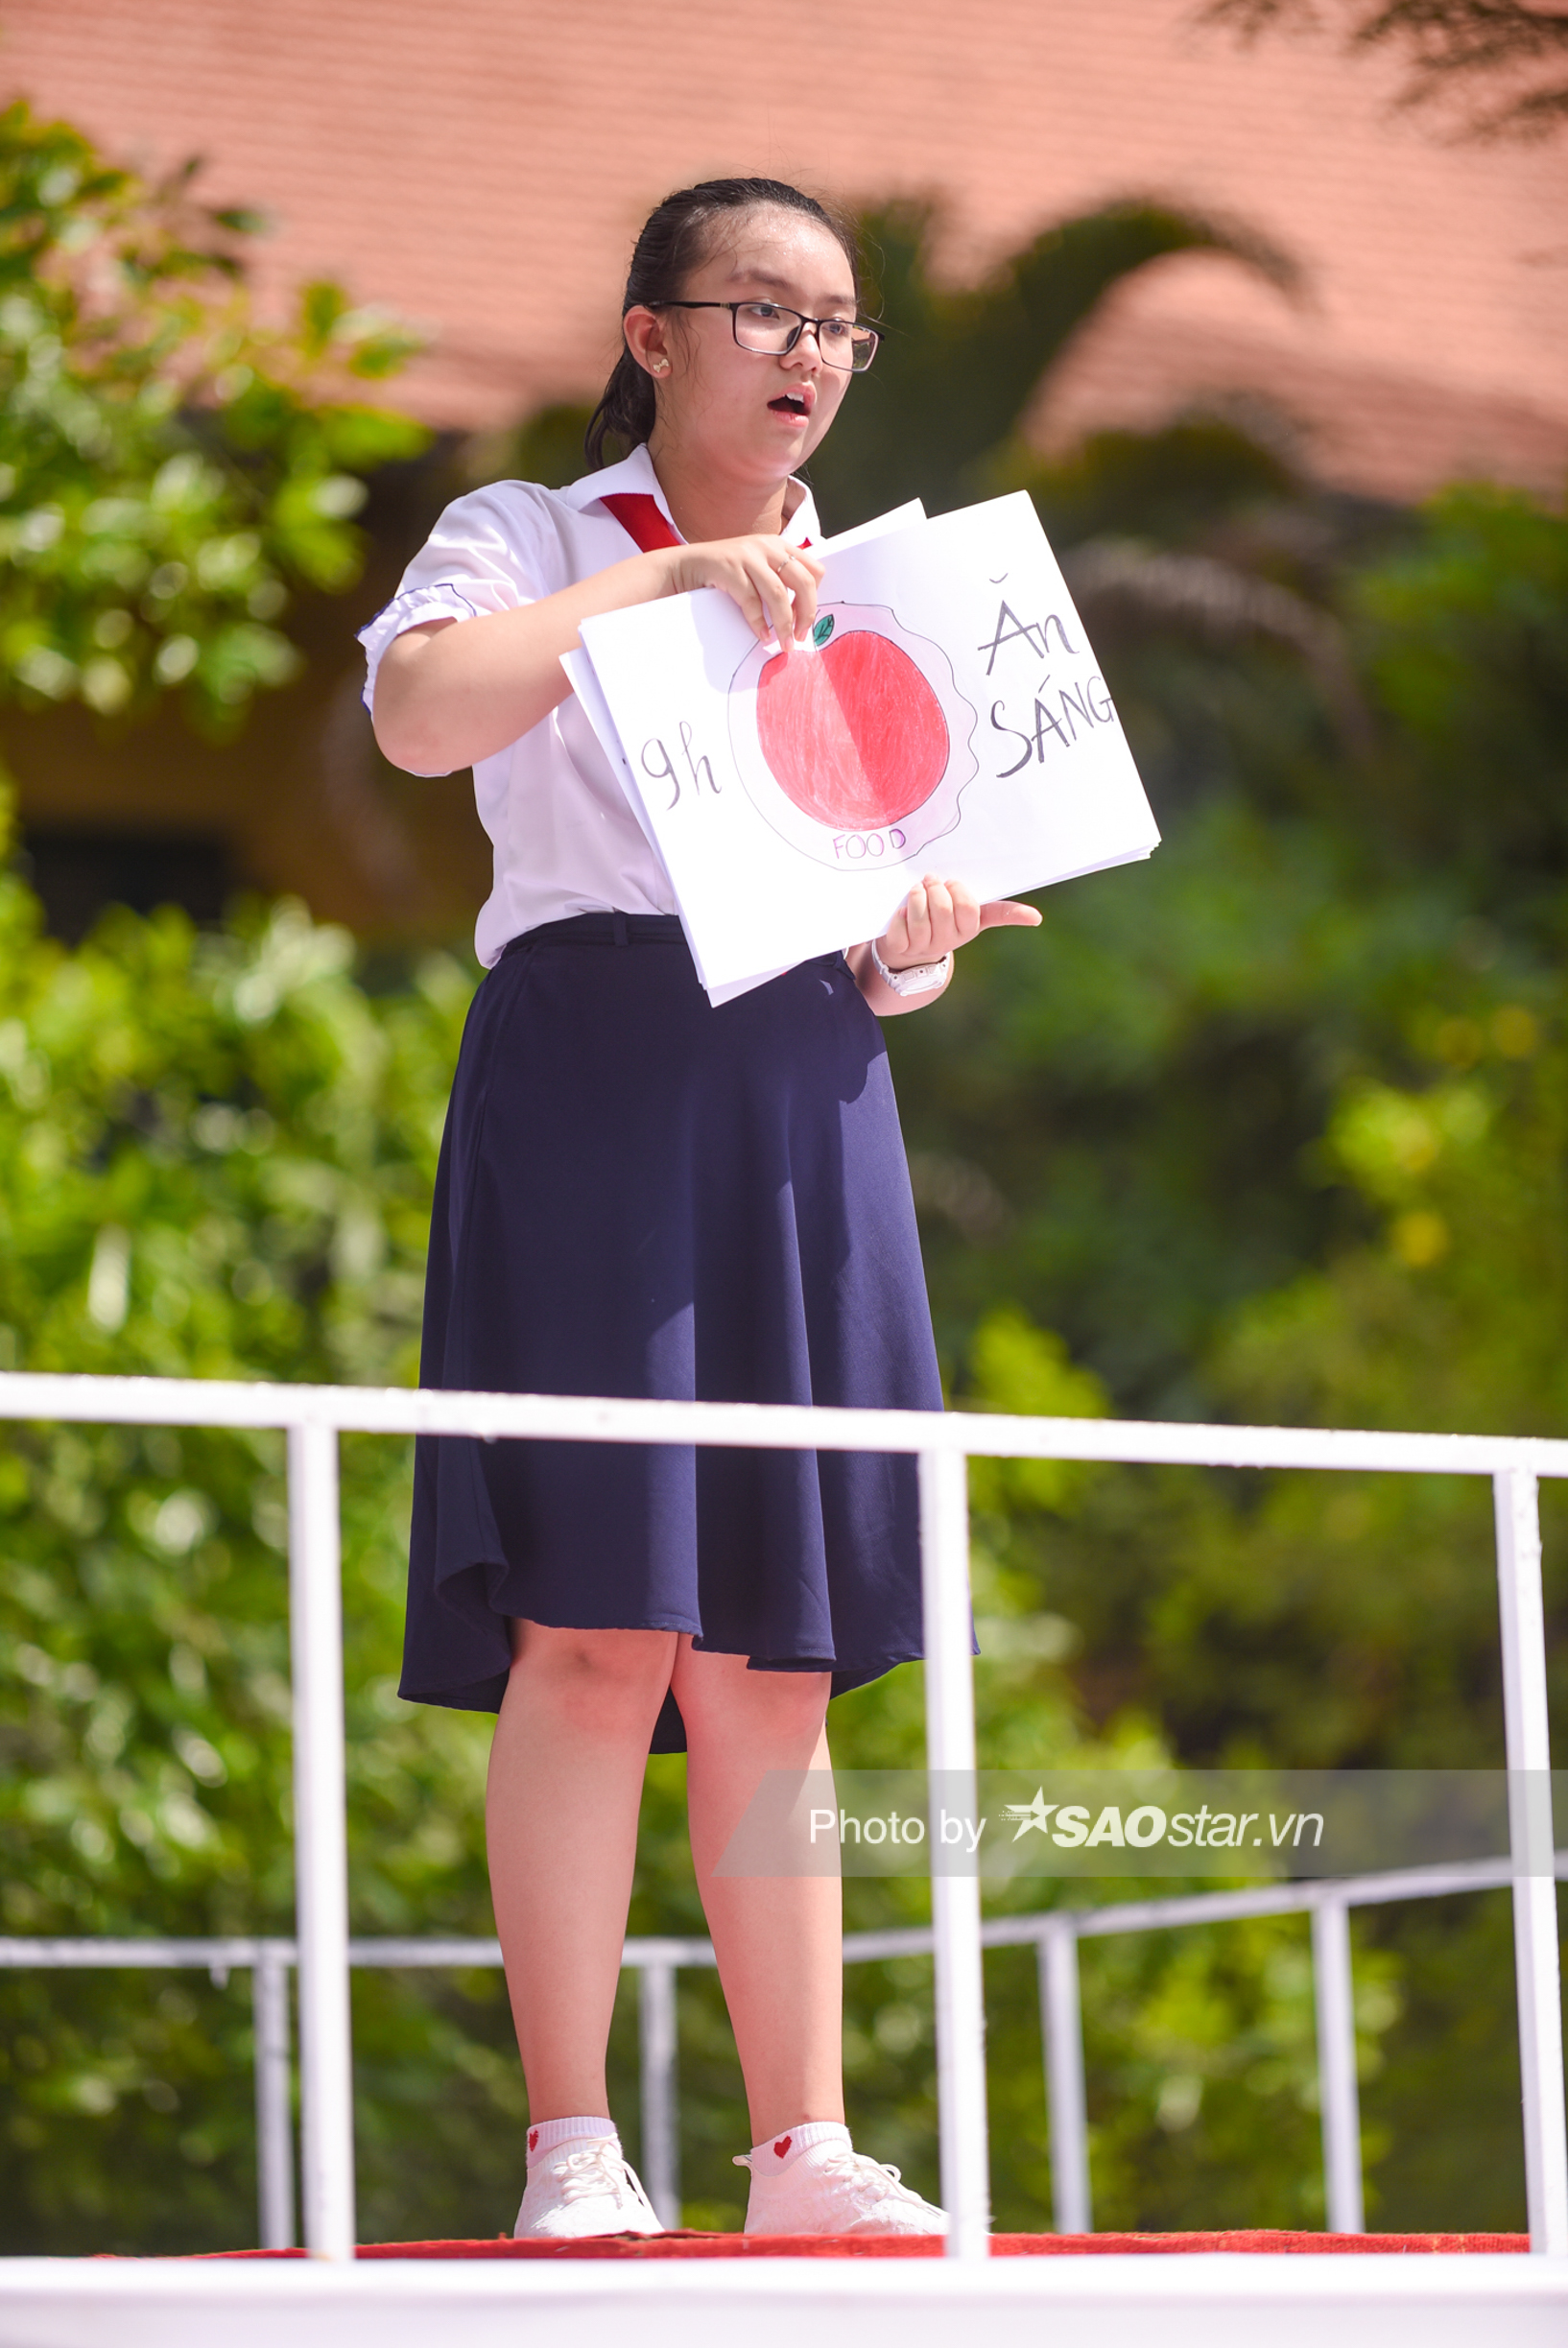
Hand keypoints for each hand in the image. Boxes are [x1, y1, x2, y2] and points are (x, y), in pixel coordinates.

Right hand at [662, 536, 822, 645]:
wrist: (689, 564)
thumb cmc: (727, 572)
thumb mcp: (757, 567)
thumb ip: (778, 579)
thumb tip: (801, 616)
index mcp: (779, 545)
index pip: (814, 569)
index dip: (816, 596)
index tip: (807, 618)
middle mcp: (767, 546)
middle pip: (803, 581)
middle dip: (806, 613)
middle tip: (802, 635)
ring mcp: (748, 556)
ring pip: (778, 594)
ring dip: (784, 624)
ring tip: (785, 643)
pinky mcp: (730, 569)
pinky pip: (751, 601)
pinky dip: (758, 622)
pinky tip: (762, 635)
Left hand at [878, 874, 1042, 969]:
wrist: (910, 951)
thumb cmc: (943, 922)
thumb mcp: (972, 916)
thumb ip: (1000, 911)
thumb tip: (1038, 918)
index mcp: (968, 929)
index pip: (969, 908)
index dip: (958, 891)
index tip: (952, 884)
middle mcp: (948, 940)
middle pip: (943, 908)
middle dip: (934, 888)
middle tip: (930, 881)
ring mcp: (923, 947)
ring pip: (920, 917)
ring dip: (916, 897)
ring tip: (917, 891)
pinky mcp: (900, 949)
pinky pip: (899, 927)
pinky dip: (899, 915)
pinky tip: (902, 913)